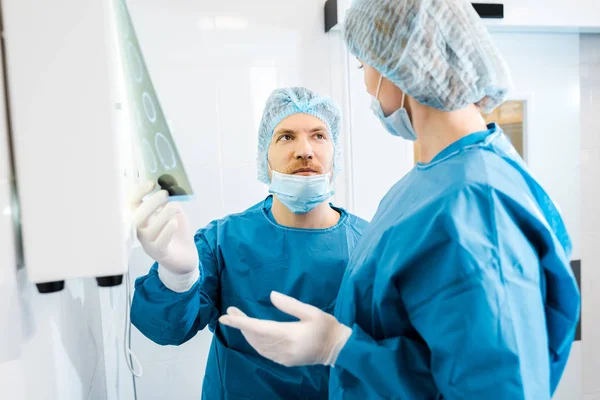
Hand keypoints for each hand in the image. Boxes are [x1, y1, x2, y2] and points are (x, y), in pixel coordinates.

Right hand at [130, 181, 198, 273]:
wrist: (186, 254)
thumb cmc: (177, 232)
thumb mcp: (175, 213)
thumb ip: (171, 201)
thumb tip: (170, 187)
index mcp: (142, 219)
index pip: (131, 204)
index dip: (138, 193)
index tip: (152, 183)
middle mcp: (141, 232)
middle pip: (136, 218)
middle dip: (149, 203)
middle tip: (164, 193)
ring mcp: (149, 244)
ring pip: (147, 231)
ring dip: (161, 215)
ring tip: (174, 206)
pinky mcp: (160, 253)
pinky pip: (159, 243)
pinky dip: (166, 231)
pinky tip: (174, 222)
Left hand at [219, 291, 351, 366]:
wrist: (339, 349)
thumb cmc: (327, 327)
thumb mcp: (311, 311)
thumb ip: (290, 304)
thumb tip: (271, 295)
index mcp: (288, 335)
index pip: (257, 328)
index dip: (240, 322)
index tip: (225, 316)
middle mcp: (282, 349)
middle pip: (254, 337)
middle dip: (240, 325)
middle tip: (231, 312)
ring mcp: (283, 357)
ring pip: (257, 346)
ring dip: (246, 334)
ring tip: (239, 320)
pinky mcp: (286, 361)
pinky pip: (264, 352)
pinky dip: (254, 342)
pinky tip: (252, 335)